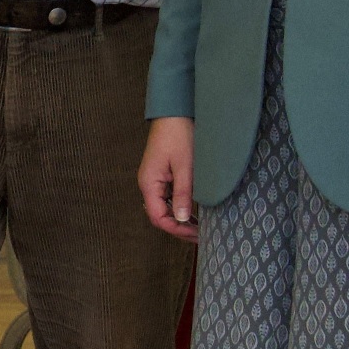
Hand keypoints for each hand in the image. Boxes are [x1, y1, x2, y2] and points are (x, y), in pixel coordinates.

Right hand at [138, 117, 198, 240]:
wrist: (174, 112)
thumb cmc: (178, 135)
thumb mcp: (185, 166)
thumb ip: (182, 193)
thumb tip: (181, 218)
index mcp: (149, 183)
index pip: (158, 217)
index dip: (176, 229)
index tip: (195, 235)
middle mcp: (148, 184)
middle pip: (159, 215)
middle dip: (179, 228)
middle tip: (200, 235)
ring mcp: (154, 180)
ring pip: (163, 208)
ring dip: (179, 219)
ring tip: (198, 227)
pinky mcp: (161, 175)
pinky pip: (167, 197)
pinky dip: (179, 207)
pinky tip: (192, 211)